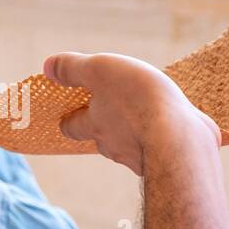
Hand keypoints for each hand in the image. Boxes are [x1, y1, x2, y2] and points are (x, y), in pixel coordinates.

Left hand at [43, 52, 218, 176]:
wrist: (182, 140)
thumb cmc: (138, 99)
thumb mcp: (100, 71)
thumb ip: (73, 69)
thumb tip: (46, 67)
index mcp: (95, 125)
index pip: (71, 127)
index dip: (68, 120)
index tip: (66, 117)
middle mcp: (115, 147)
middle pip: (102, 140)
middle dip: (102, 129)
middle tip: (106, 116)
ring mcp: (142, 158)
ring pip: (131, 147)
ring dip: (133, 136)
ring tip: (143, 121)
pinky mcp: (172, 161)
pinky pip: (163, 150)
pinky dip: (164, 141)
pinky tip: (175, 132)